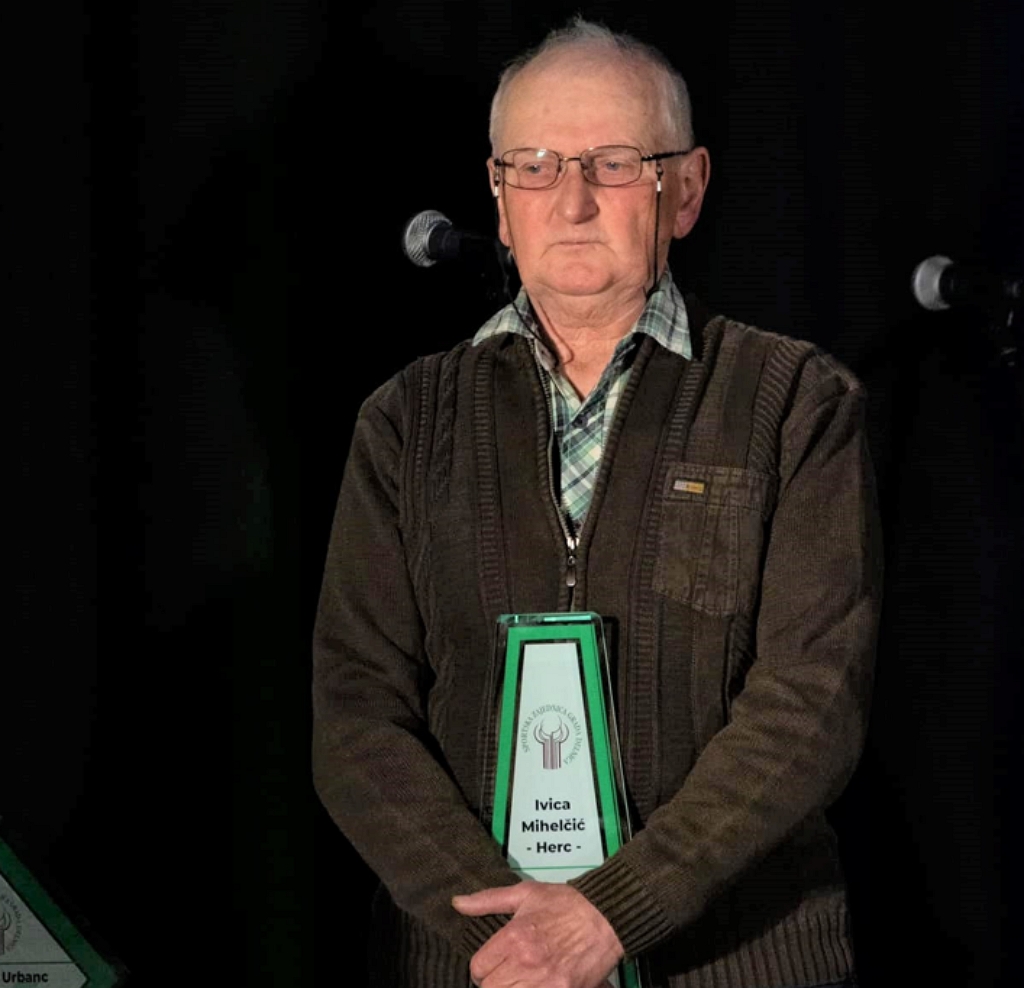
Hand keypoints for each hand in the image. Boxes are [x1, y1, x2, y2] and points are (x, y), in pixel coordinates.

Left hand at [452, 881, 622, 987]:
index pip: (478, 968)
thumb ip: (488, 900)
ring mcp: (545, 982)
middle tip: (506, 974)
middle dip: (494, 982)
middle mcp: (526, 963)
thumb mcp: (525, 893)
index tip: (493, 963)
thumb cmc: (565, 903)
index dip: (482, 967)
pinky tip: (536, 984)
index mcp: (513, 937)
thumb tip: (457, 903)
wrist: (605, 916)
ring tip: (520, 980)